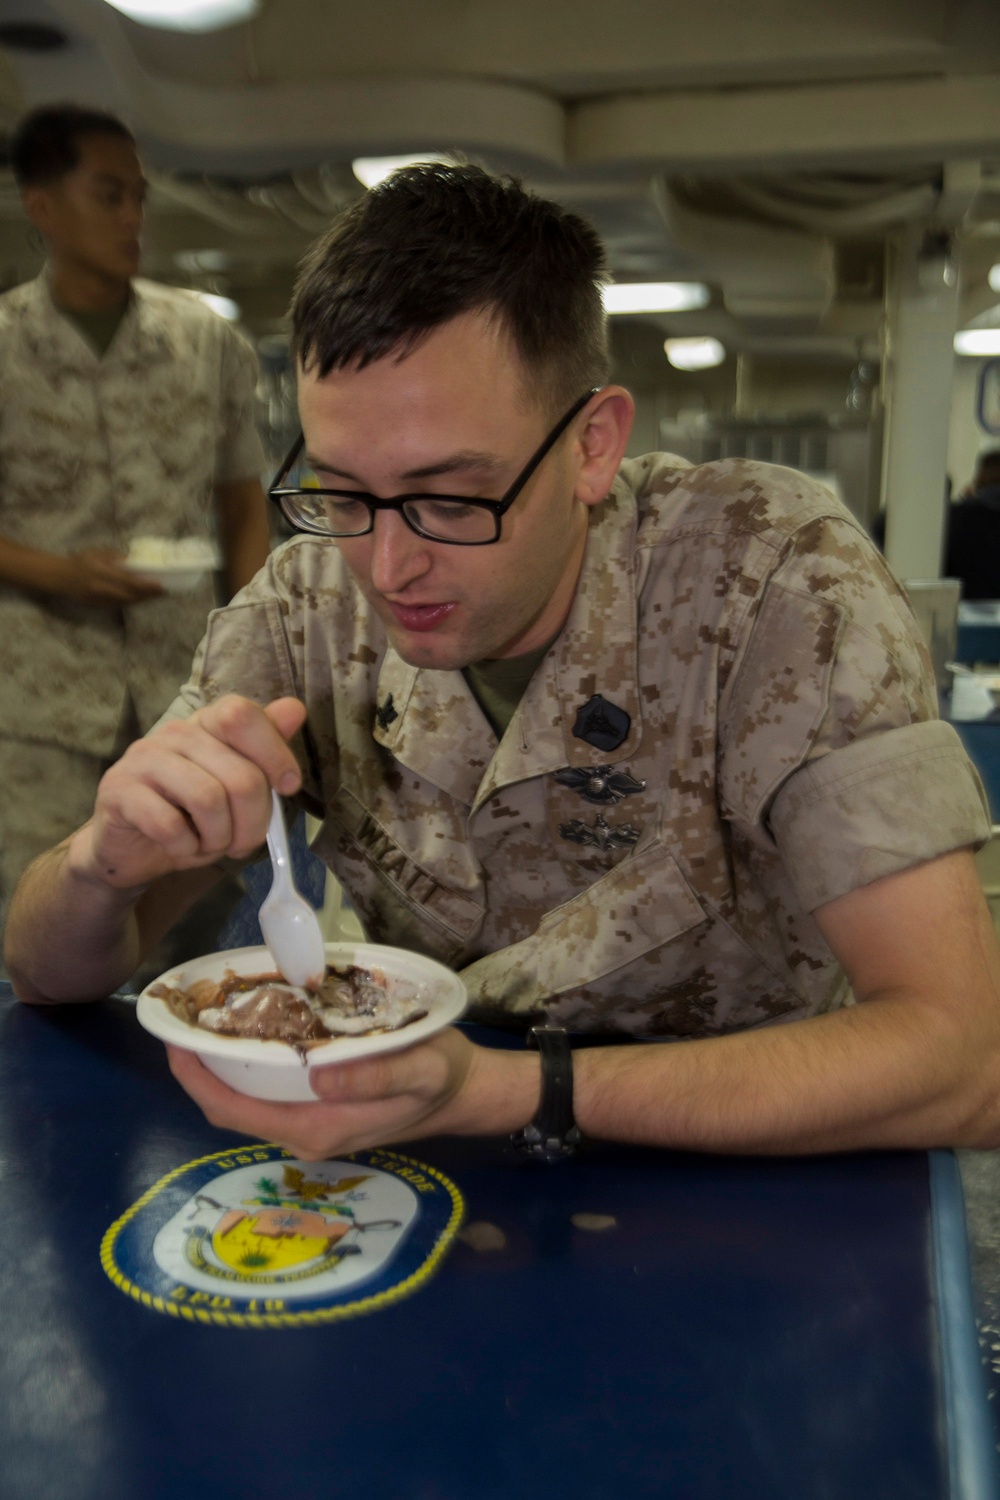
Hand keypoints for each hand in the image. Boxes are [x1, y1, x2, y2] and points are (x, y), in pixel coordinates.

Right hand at [59, 549, 165, 604]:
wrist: (61, 577)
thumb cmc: (81, 561)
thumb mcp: (97, 552)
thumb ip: (115, 556)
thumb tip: (133, 560)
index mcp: (100, 571)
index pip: (128, 581)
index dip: (146, 585)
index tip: (160, 584)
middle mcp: (100, 587)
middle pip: (130, 595)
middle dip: (148, 595)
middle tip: (164, 591)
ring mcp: (98, 599)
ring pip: (126, 602)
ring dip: (143, 600)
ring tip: (156, 595)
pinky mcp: (98, 606)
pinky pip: (120, 606)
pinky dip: (133, 602)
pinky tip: (142, 599)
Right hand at [67, 693, 306, 891]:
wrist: (131, 849)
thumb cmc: (189, 816)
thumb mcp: (235, 787)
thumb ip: (263, 751)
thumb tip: (294, 710)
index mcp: (205, 724)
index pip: (242, 715)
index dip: (274, 752)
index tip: (288, 787)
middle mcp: (174, 733)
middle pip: (240, 775)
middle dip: (253, 822)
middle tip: (242, 842)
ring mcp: (143, 759)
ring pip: (208, 800)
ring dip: (219, 837)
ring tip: (211, 844)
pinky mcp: (118, 790)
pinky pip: (170, 825)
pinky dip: (186, 847)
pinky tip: (181, 847)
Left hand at [167, 1027, 478, 1159]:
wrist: (466, 1093)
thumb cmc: (443, 1076)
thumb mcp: (420, 1069)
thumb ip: (373, 1079)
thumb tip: (316, 1076)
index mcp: (317, 1127)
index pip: (233, 1111)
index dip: (195, 1079)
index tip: (174, 1039)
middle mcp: (304, 1132)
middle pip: (229, 1107)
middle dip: (197, 1068)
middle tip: (182, 1017)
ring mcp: (309, 1124)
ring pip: (244, 1100)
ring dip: (219, 1065)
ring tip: (205, 1016)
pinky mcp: (317, 1109)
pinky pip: (265, 1093)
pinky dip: (246, 1064)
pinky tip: (248, 1028)